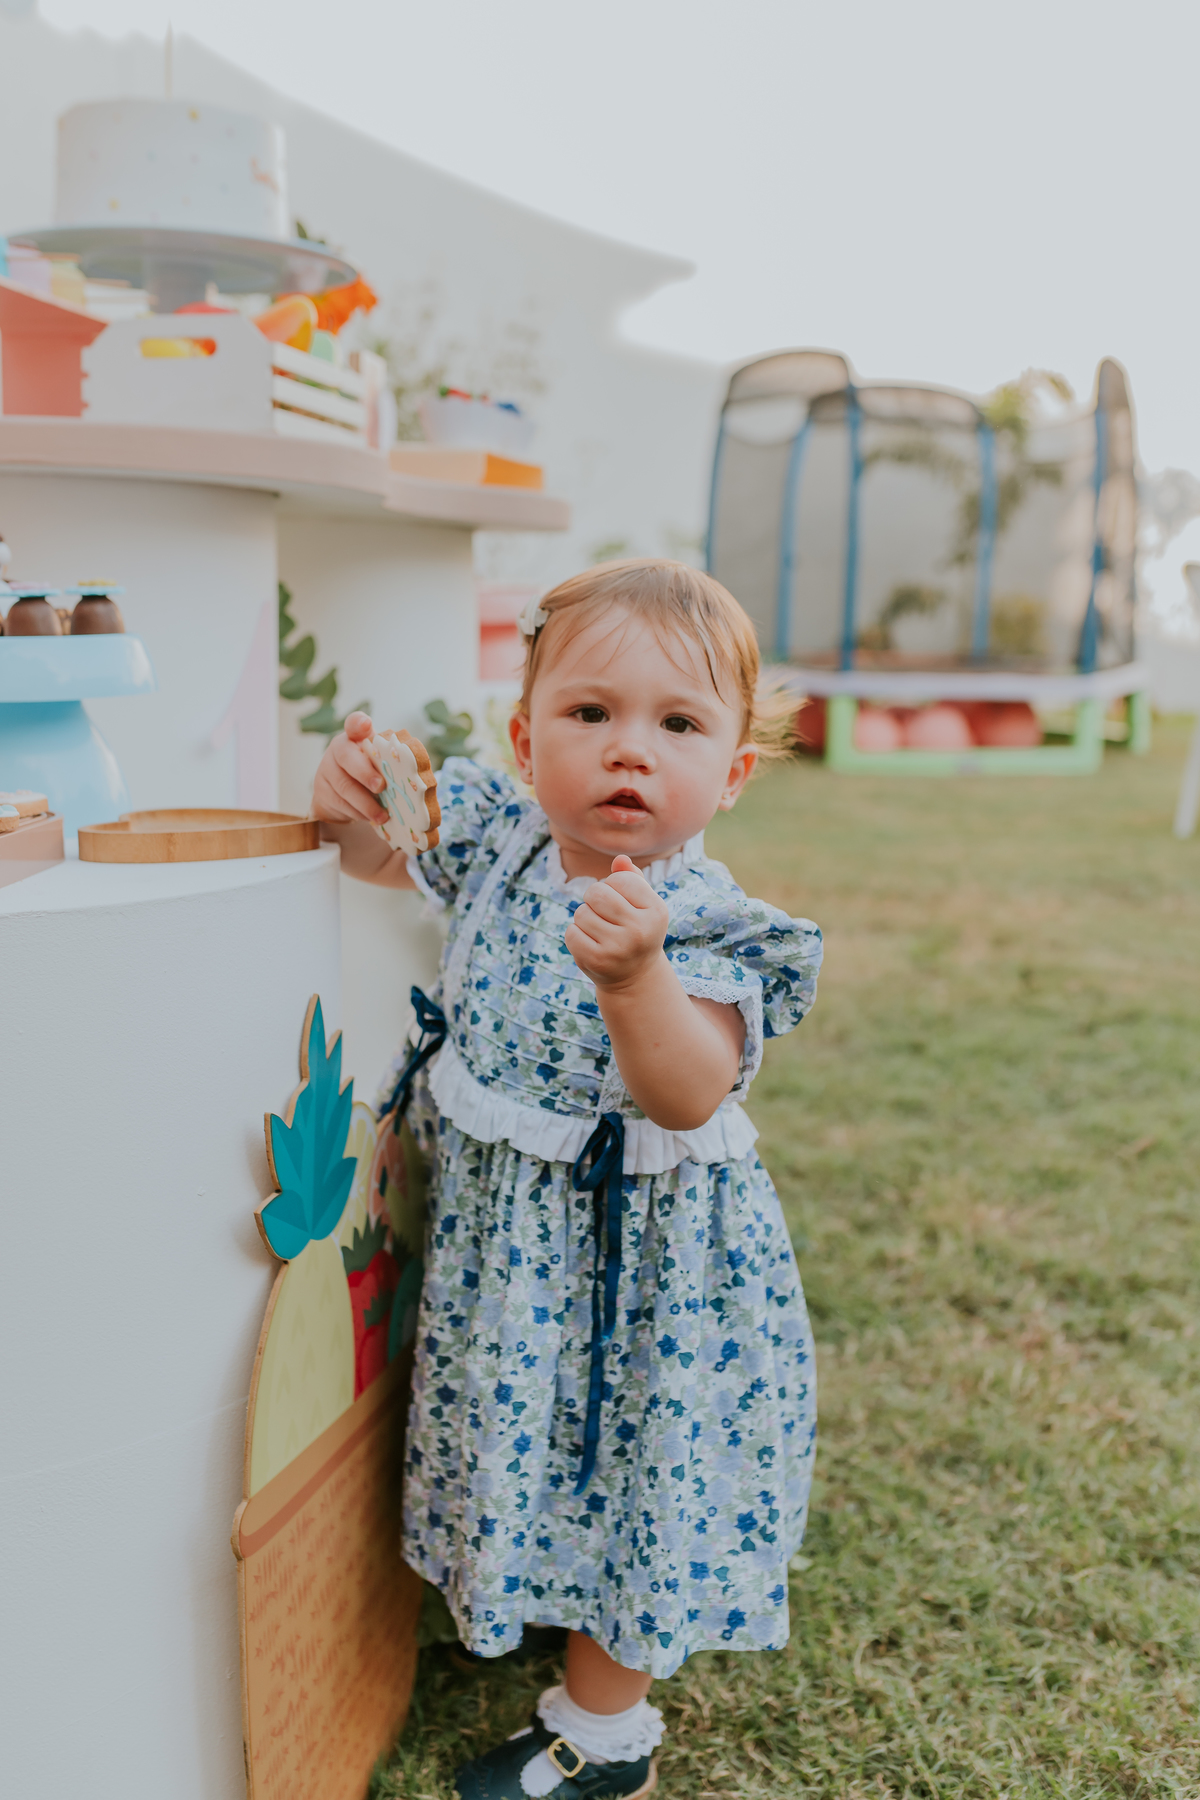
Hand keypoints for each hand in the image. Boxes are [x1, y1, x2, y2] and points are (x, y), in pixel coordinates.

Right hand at [311, 711, 387, 824]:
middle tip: (381, 787)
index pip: (354, 723)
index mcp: (354, 737)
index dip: (358, 723)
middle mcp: (336, 750)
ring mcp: (325, 771)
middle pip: (347, 758)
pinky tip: (369, 818)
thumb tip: (414, 771)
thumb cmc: (368, 773)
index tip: (365, 725)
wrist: (340, 794)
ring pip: (343, 787)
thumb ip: (390, 761)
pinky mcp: (320, 793)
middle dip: (365, 774)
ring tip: (382, 815)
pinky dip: (357, 813)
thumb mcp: (378, 762)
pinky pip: (339, 804)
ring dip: (365, 803)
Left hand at [565, 854, 668, 990]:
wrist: (635, 976)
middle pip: (596, 892)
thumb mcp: (643, 904)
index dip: (614, 885)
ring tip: (599, 929)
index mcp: (656, 912)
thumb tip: (620, 859)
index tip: (622, 900)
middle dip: (594, 897)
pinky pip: (571, 932)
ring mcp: (617, 948)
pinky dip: (576, 934)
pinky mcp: (596, 960)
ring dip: (585, 917)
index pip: (620, 879)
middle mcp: (639, 930)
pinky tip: (591, 942)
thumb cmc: (637, 930)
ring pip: (581, 912)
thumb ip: (632, 878)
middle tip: (603, 912)